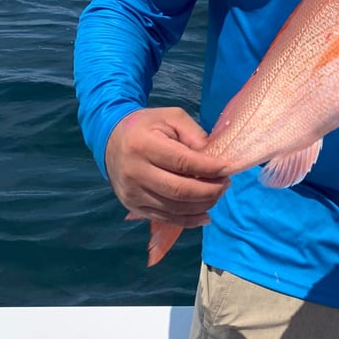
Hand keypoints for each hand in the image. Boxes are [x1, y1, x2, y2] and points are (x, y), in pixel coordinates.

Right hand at [105, 107, 229, 226]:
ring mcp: (132, 193)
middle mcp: (134, 172)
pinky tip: (205, 214)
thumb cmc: (146, 126)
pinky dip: (189, 221)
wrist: (111, 140)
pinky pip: (165, 219)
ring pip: (175, 208)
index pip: (182, 163)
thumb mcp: (171, 117)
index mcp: (143, 145)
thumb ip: (194, 134)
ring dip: (203, 205)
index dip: (209, 168)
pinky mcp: (133, 207)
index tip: (227, 168)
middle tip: (226, 183)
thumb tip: (214, 158)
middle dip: (210, 190)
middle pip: (180, 191)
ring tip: (218, 193)